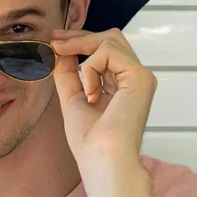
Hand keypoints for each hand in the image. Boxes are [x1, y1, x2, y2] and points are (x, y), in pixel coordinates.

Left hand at [51, 26, 157, 176]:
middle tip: (55, 43)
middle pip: (111, 38)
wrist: (102, 160)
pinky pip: (109, 52)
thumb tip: (61, 50)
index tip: (56, 41)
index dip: (81, 40)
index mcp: (123, 86)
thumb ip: (69, 74)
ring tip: (72, 76)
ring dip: (81, 51)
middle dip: (80, 37)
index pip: (107, 51)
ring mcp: (141, 77)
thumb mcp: (72, 99)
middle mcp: (135, 80)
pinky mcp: (140, 77)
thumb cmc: (91, 143)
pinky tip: (91, 93)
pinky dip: (91, 68)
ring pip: (110, 40)